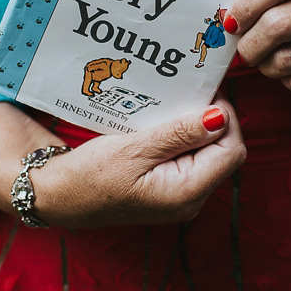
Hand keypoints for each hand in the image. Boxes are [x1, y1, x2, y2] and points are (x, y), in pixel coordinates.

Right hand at [33, 96, 246, 226]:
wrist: (59, 197)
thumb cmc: (90, 177)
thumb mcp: (134, 149)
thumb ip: (179, 134)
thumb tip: (220, 117)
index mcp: (186, 193)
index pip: (231, 150)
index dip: (225, 118)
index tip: (203, 91)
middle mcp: (191, 199)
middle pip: (223, 151)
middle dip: (210, 120)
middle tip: (186, 93)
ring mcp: (181, 196)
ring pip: (207, 153)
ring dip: (193, 126)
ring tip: (171, 105)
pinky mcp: (170, 189)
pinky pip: (189, 158)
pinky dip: (181, 137)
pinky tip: (162, 122)